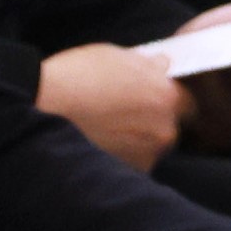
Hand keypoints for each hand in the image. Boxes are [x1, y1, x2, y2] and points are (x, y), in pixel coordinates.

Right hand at [38, 41, 188, 169]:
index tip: (152, 100)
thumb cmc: (79, 76)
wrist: (44, 106)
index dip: (168, 101)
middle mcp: (165, 130)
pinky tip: (98, 143)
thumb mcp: (117, 56)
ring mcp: (146, 156)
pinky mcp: (125, 174)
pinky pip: (130, 164)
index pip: (186, 104)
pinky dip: (119, 156)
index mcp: (168, 97)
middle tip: (122, 114)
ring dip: (135, 141)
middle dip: (151, 122)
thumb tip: (163, 65)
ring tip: (105, 128)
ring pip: (148, 148)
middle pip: (168, 128)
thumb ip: (147, 65)